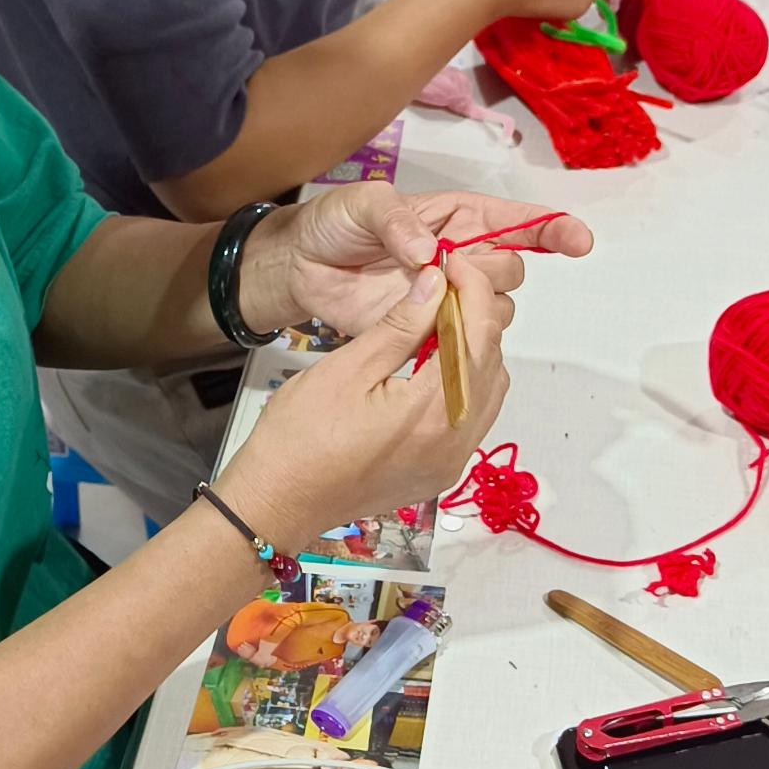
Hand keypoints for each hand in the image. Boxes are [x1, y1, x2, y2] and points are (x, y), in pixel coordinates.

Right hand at [217, 255, 516, 548]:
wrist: (278, 503)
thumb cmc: (298, 441)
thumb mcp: (347, 368)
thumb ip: (400, 326)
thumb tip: (435, 285)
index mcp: (431, 413)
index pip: (477, 336)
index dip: (472, 290)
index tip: (452, 264)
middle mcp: (453, 442)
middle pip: (491, 362)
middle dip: (475, 316)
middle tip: (444, 287)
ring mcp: (449, 462)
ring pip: (488, 391)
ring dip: (473, 350)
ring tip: (436, 321)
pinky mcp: (439, 472)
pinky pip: (473, 418)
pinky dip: (464, 383)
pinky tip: (432, 364)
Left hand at [246, 181, 590, 340]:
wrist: (299, 267)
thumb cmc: (335, 223)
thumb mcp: (362, 203)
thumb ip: (396, 221)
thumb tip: (427, 251)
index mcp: (458, 219)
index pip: (519, 223)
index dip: (553, 230)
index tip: (578, 240)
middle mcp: (462, 258)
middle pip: (511, 272)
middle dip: (490, 272)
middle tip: (448, 269)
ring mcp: (446, 298)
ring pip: (493, 312)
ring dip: (473, 309)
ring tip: (430, 300)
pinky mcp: (426, 332)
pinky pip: (460, 344)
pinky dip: (455, 342)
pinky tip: (435, 334)